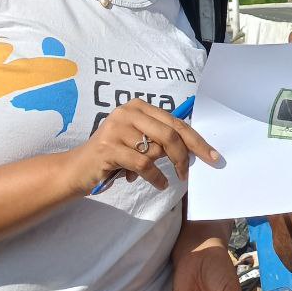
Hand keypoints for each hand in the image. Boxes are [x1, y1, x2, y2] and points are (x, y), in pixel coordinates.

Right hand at [68, 99, 219, 195]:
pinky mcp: (108, 148)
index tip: (213, 156)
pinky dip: (155, 177)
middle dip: (185, 156)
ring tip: (159, 176)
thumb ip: (161, 139)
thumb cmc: (114, 156)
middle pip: (170, 134)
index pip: (176, 122)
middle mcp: (127, 112)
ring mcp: (116, 128)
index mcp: (138, 106)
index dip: (197, 140)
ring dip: (163, 167)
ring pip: (156, 149)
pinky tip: (159, 184)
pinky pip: (143, 164)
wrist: (78, 169)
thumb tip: (194, 150)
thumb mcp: (139, 142)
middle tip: (189, 174)